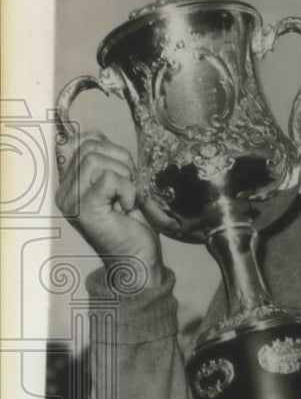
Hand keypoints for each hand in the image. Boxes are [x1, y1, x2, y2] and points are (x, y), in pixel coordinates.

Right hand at [55, 128, 165, 287]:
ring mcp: (71, 202)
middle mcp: (64, 192)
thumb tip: (98, 136)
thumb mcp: (117, 185)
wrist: (138, 261)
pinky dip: (128, 189)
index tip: (121, 168)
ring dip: (125, 175)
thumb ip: (104, 163)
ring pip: (96, 160)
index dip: (105, 144)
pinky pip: (109, 178)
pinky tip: (129, 207)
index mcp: (69, 184)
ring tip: (129, 196)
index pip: (78, 142)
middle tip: (130, 185)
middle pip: (89, 147)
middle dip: (121, 160)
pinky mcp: (85, 209)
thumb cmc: (132, 226)